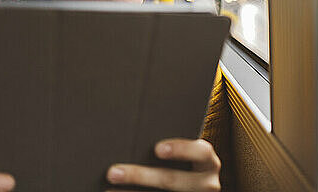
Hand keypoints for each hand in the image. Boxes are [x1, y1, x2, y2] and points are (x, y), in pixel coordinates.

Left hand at [106, 138, 220, 191]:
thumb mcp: (185, 156)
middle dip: (140, 176)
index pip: (201, 152)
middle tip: (113, 172)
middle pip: (173, 180)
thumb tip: (133, 130)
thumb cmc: (182, 163)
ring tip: (109, 190)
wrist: (190, 188)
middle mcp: (207, 184)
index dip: (181, 149)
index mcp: (208, 162)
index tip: (156, 149)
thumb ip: (169, 147)